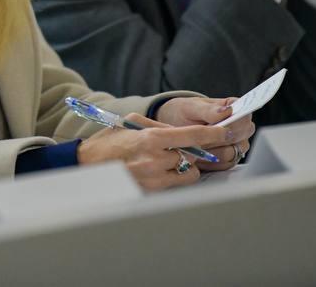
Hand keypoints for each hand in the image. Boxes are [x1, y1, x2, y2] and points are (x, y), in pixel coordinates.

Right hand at [75, 112, 245, 189]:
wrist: (88, 166)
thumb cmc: (110, 142)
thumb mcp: (133, 124)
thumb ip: (159, 127)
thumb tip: (183, 132)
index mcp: (151, 138)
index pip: (192, 136)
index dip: (213, 135)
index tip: (227, 132)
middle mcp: (155, 158)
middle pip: (194, 156)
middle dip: (195, 152)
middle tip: (189, 148)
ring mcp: (154, 177)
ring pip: (188, 173)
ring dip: (185, 167)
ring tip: (168, 161)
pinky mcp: (152, 191)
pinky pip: (176, 184)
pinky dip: (175, 177)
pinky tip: (161, 171)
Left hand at [155, 97, 254, 171]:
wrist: (175, 127)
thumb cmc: (185, 113)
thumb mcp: (191, 107)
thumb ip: (208, 110)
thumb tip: (227, 111)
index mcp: (235, 107)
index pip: (245, 116)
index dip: (236, 123)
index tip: (220, 127)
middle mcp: (240, 127)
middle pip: (243, 136)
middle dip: (221, 139)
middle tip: (203, 139)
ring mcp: (236, 144)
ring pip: (234, 152)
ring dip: (214, 151)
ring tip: (198, 147)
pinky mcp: (229, 159)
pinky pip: (226, 165)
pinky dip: (211, 163)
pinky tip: (199, 157)